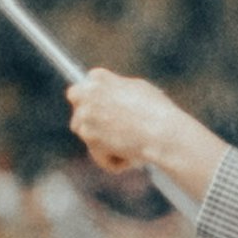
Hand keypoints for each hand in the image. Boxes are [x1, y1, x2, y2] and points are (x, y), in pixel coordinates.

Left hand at [65, 70, 225, 181]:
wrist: (162, 132)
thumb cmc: (157, 111)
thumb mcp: (137, 90)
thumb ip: (118, 91)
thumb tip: (112, 97)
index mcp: (99, 77)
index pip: (84, 86)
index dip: (94, 99)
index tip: (102, 109)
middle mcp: (87, 92)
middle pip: (76, 103)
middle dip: (87, 114)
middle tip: (108, 127)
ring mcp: (85, 114)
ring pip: (84, 131)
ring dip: (101, 141)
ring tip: (128, 145)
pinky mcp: (88, 135)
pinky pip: (96, 153)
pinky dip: (111, 160)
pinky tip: (129, 156)